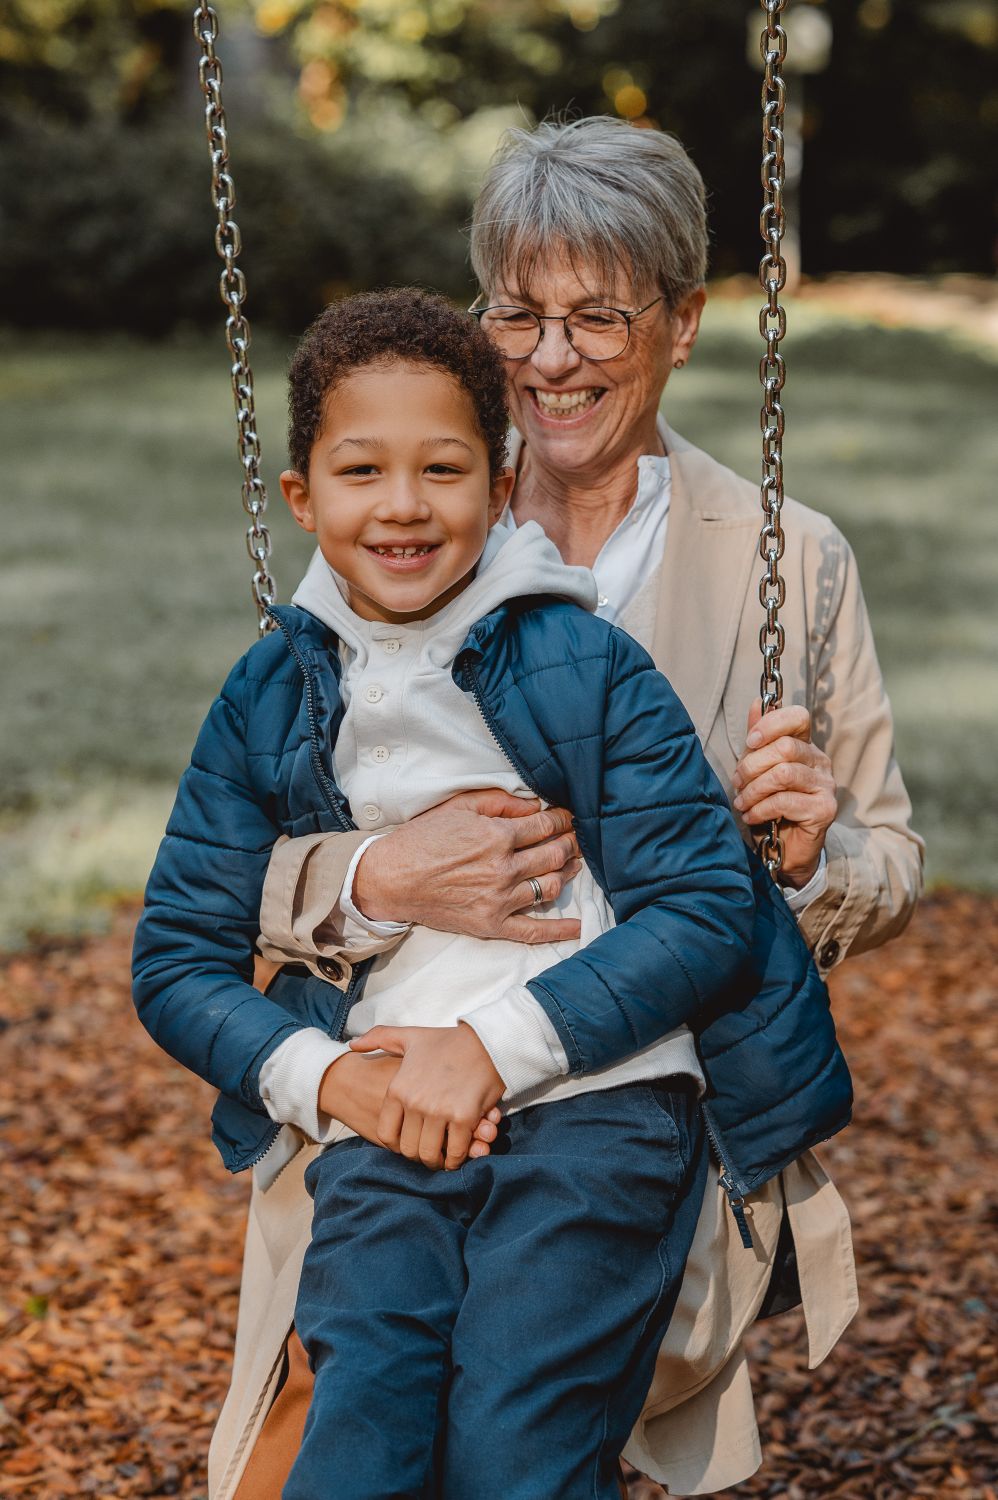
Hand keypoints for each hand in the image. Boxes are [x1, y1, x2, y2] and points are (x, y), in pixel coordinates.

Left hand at [318, 1050, 500, 1164]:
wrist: (486, 1040)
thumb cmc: (448, 1041)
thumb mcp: (409, 1035)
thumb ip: (379, 1038)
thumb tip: (353, 1044)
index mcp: (398, 1088)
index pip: (387, 1135)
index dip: (397, 1145)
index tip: (409, 1143)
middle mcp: (415, 1102)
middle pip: (408, 1149)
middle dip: (418, 1155)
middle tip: (428, 1153)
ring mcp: (439, 1111)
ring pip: (429, 1154)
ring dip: (436, 1160)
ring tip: (442, 1158)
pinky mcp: (464, 1118)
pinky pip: (455, 1151)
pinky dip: (456, 1159)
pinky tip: (458, 1155)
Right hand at [352, 788, 583, 943]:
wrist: (390, 878)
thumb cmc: (422, 839)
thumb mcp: (459, 807)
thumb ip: (500, 802)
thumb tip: (536, 806)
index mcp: (497, 836)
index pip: (545, 826)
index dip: (562, 820)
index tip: (569, 817)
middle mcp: (504, 869)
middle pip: (554, 855)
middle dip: (570, 844)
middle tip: (577, 839)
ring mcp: (499, 900)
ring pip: (549, 886)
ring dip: (567, 874)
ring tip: (573, 865)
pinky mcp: (491, 924)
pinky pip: (533, 931)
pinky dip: (559, 930)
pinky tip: (578, 927)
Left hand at [731, 699, 836, 887]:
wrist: (786, 849)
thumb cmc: (771, 805)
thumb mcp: (759, 769)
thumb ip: (759, 738)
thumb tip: (755, 703)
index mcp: (805, 746)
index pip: (798, 717)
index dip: (771, 724)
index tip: (750, 742)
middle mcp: (820, 763)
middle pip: (786, 748)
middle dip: (752, 765)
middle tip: (737, 783)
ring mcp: (825, 786)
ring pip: (784, 774)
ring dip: (754, 789)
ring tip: (741, 802)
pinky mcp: (824, 810)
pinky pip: (785, 801)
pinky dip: (761, 809)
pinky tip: (752, 816)